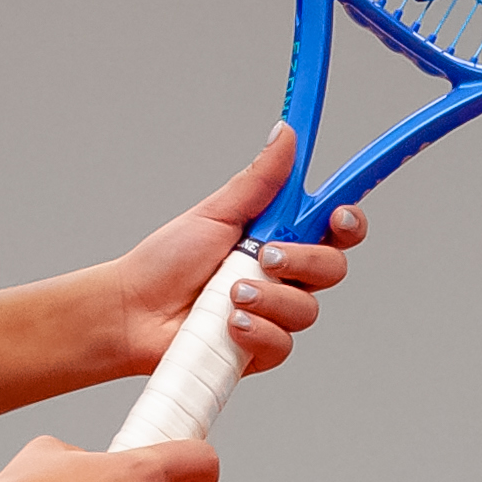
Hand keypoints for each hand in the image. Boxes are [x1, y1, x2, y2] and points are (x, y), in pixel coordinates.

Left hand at [111, 126, 368, 378]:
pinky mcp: (261, 348)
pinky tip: (230, 322)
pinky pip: (283, 344)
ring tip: (230, 292)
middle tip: (264, 255)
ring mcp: (274, 313)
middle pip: (332, 268)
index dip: (349, 221)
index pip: (334, 229)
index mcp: (279, 237)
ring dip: (269, 297)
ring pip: (307, 309)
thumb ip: (259, 180)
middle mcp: (284, 276)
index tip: (338, 215)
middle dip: (303, 261)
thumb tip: (284, 132)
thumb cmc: (166, 262)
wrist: (133, 310)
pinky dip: (257, 331)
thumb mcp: (216, 212)